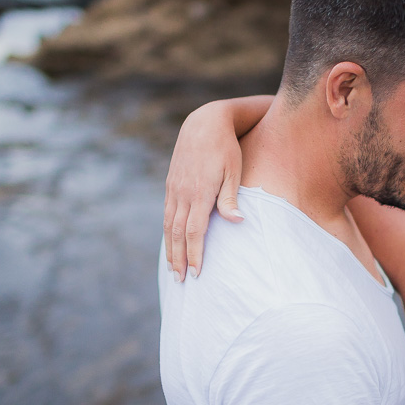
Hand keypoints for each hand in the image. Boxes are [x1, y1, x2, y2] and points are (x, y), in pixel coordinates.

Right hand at [163, 101, 243, 280]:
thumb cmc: (226, 148)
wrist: (204, 123)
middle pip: (178, 234)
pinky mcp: (170, 185)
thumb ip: (231, 198)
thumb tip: (237, 222)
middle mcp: (182, 193)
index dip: (195, 254)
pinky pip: (167, 214)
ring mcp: (174, 189)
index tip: (197, 273)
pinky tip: (171, 244)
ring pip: (169, 226)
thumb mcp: (234, 171)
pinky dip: (168, 233)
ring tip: (172, 270)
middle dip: (179, 259)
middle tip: (181, 282)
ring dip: (170, 250)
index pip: (195, 231)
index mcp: (200, 192)